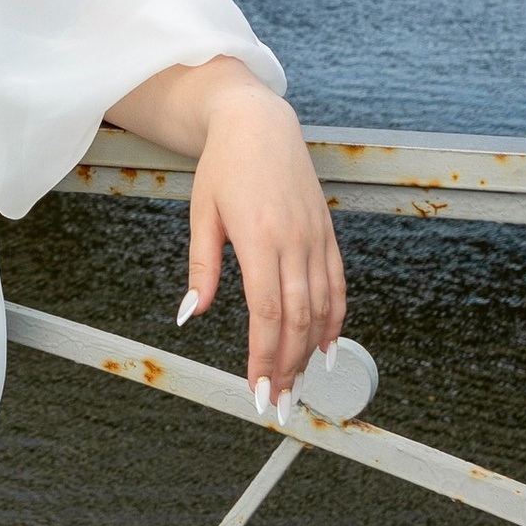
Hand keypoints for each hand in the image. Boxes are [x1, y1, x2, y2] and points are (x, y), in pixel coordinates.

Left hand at [176, 79, 345, 412]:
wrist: (259, 122)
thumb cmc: (223, 166)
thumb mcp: (202, 214)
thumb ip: (202, 268)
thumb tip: (188, 315)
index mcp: (260, 239)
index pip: (267, 313)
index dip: (264, 357)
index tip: (257, 389)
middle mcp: (294, 241)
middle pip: (297, 319)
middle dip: (288, 367)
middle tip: (278, 403)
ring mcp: (315, 237)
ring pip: (322, 307)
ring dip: (311, 352)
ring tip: (299, 385)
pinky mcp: (327, 232)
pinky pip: (337, 285)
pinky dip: (335, 320)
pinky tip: (326, 348)